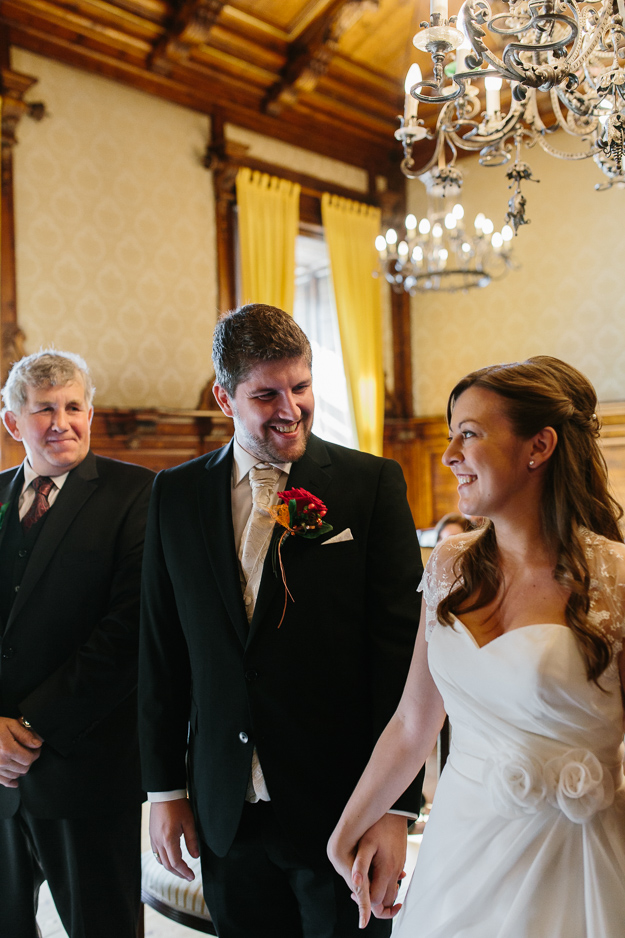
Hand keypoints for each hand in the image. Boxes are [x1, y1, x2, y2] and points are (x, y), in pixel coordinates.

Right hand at [0, 717, 42, 787]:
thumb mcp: (10, 724)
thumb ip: (25, 734)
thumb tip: (37, 743)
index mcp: (8, 749)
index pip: (29, 759)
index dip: (35, 753)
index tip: (35, 748)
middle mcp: (1, 761)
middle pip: (23, 769)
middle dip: (29, 760)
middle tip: (29, 752)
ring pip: (15, 775)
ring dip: (20, 768)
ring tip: (20, 759)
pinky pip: (4, 782)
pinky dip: (11, 782)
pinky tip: (15, 781)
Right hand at [149, 798, 199, 880]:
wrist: (164, 794)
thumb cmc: (178, 805)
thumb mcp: (189, 822)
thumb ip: (192, 840)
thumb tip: (195, 856)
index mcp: (168, 839)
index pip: (176, 863)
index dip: (184, 871)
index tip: (192, 876)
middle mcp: (159, 842)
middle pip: (167, 865)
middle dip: (178, 873)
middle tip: (188, 876)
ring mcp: (153, 839)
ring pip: (161, 860)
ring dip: (171, 868)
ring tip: (181, 870)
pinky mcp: (152, 835)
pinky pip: (157, 853)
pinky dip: (164, 860)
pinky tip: (171, 859)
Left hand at [350, 814, 407, 928]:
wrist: (394, 812)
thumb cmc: (378, 826)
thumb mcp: (366, 845)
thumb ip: (361, 866)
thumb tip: (355, 883)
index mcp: (387, 870)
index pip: (377, 901)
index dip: (365, 903)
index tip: (354, 895)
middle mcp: (395, 871)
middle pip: (386, 900)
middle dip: (373, 902)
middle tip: (358, 893)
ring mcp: (399, 867)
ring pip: (391, 892)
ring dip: (380, 893)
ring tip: (364, 884)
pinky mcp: (400, 861)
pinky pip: (394, 880)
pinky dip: (385, 883)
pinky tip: (374, 874)